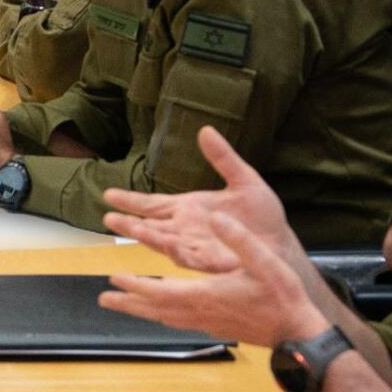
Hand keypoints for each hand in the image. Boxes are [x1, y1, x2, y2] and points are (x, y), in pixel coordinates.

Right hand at [100, 126, 299, 275]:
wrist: (283, 245)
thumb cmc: (264, 217)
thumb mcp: (245, 180)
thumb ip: (223, 158)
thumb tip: (205, 130)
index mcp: (189, 209)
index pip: (152, 204)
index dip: (130, 200)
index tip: (107, 194)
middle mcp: (185, 229)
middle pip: (149, 225)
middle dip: (128, 223)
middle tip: (108, 218)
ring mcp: (195, 247)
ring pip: (163, 242)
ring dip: (146, 236)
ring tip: (130, 228)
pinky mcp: (211, 262)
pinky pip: (189, 257)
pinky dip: (177, 251)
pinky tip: (168, 244)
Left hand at [101, 208, 329, 348]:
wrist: (299, 334)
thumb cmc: (283, 297)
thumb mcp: (264, 261)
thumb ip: (239, 239)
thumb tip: (218, 217)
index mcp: (206, 295)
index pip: (160, 291)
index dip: (135, 285)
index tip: (113, 278)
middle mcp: (200, 313)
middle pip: (154, 309)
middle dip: (128, 302)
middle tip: (103, 299)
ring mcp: (207, 324)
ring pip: (165, 318)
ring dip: (141, 311)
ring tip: (122, 305)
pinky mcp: (216, 329)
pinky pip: (179, 322)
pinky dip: (162, 316)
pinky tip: (161, 313)